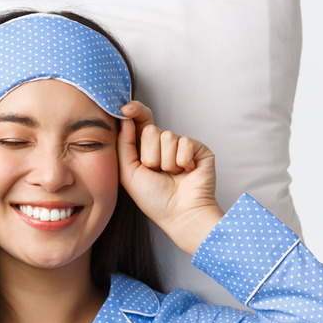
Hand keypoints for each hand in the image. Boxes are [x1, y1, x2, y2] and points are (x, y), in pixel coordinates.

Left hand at [117, 101, 223, 254]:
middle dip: (150, 155)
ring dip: (166, 162)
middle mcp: (164, 146)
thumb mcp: (128, 173)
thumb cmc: (154, 199)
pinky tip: (186, 172)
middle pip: (150, 130)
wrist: (180, 214)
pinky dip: (182, 161)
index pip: (140, 123)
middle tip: (157, 172)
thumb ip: (124, 145)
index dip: (135, 112)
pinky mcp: (199, 149)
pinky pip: (185, 143)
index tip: (125, 108)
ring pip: (167, 136)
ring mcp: (182, 146)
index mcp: (146, 149)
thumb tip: (125, 118)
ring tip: (172, 175)